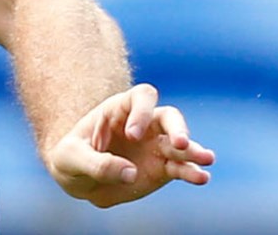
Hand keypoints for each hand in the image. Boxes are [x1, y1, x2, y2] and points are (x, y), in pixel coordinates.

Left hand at [44, 83, 214, 207]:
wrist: (79, 180)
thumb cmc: (71, 158)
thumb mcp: (70, 158)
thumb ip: (96, 163)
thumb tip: (130, 172)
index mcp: (119, 110)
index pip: (141, 97)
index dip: (142, 111)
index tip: (133, 136)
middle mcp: (144, 125)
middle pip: (169, 116)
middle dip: (177, 127)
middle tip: (180, 144)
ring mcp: (156, 147)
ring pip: (181, 144)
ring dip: (194, 151)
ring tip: (207, 159)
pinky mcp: (163, 169)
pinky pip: (182, 168)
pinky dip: (193, 172)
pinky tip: (202, 178)